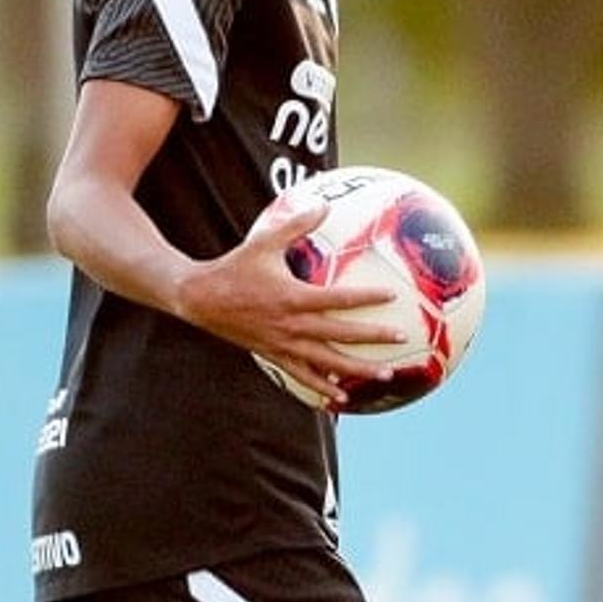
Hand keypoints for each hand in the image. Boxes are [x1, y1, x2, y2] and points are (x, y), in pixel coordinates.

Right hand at [173, 198, 403, 406]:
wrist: (200, 299)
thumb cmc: (235, 267)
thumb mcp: (264, 241)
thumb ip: (296, 224)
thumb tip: (323, 204)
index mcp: (293, 297)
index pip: (338, 298)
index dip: (366, 297)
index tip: (392, 295)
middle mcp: (292, 325)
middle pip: (340, 335)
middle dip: (373, 338)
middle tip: (401, 339)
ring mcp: (283, 344)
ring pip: (327, 362)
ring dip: (357, 370)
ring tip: (385, 375)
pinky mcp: (274, 355)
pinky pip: (303, 375)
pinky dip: (323, 387)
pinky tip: (342, 397)